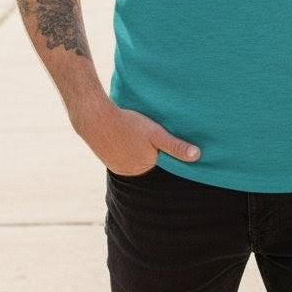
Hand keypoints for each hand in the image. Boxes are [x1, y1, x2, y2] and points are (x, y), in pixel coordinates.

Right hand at [74, 99, 200, 176]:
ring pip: (134, 157)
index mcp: (145, 167)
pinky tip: (124, 135)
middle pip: (147, 159)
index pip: (161, 160)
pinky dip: (124, 147)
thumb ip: (175, 146)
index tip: (164, 137)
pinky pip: (121, 155)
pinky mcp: (107, 159)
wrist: (94, 119)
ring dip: (136, 147)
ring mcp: (118, 167)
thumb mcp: (155, 133)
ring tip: (136, 133)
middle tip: (147, 132)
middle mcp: (131, 172)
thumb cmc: (128, 124)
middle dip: (150, 149)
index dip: (164, 148)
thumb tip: (197, 156)